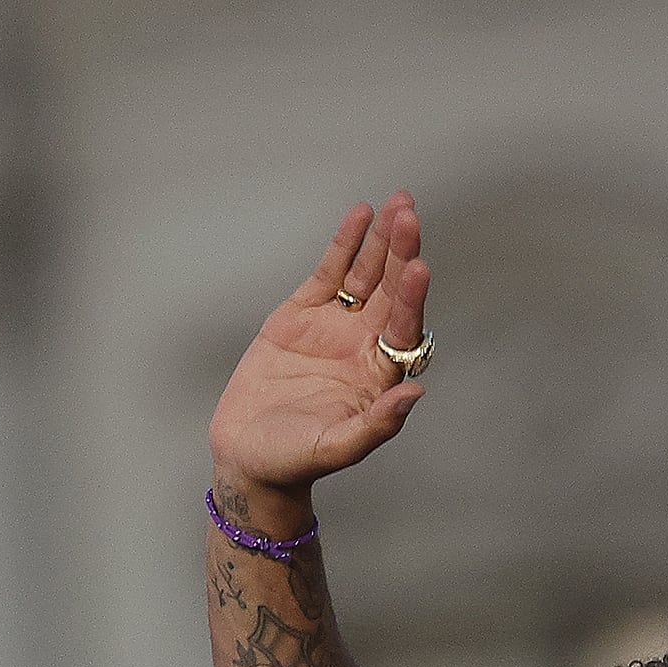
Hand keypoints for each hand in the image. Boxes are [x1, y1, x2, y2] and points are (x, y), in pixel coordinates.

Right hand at [208, 192, 435, 512]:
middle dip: (401, 254)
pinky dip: (345, 243)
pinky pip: (330, 272)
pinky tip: (361, 215)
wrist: (249, 456)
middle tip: (410, 217)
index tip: (418, 267)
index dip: (410, 299)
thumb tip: (415, 393)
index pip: (403, 329)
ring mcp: (336, 326)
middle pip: (390, 292)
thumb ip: (377, 425)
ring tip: (397, 205)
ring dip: (381, 241)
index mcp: (380, 376)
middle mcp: (365, 346)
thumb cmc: (294, 460)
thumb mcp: (336, 448)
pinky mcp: (303, 313)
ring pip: (365, 275)